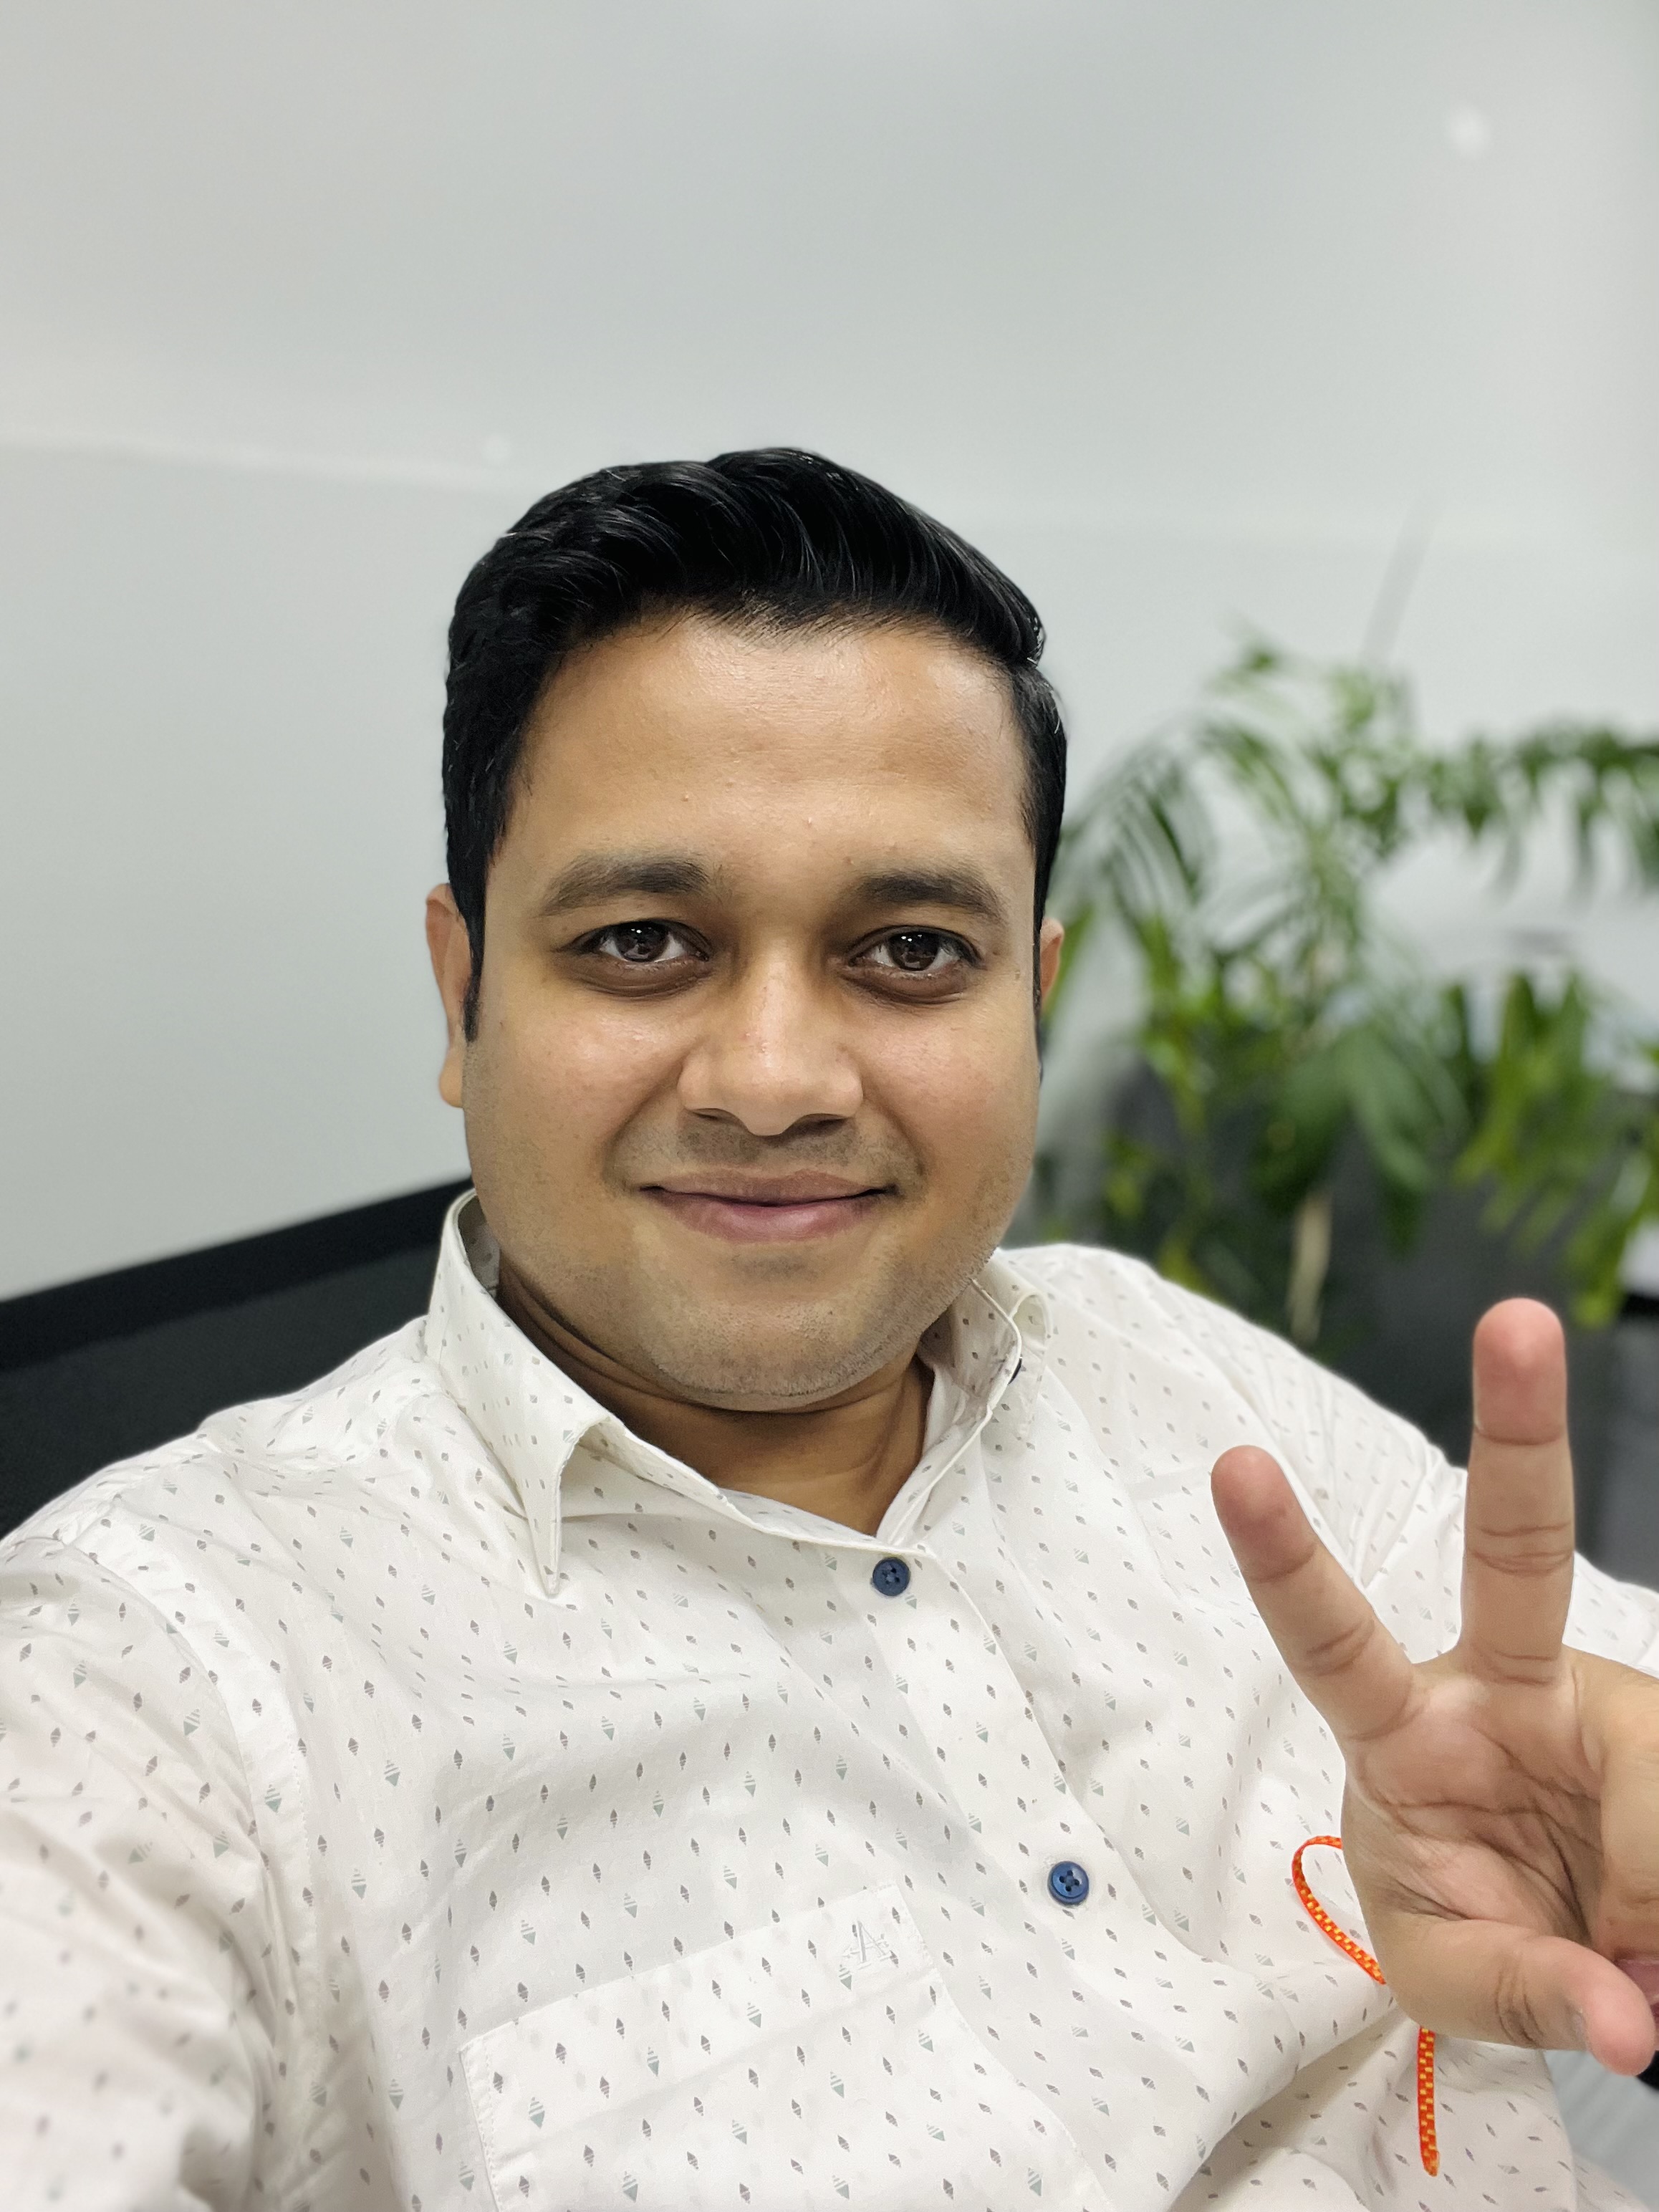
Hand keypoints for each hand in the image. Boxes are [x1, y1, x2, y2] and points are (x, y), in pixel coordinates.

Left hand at [1212, 1298, 1658, 2074]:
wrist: (1573, 1953)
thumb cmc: (1471, 1926)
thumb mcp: (1456, 1977)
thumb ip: (1525, 1988)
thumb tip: (1632, 2011)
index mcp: (1407, 1730)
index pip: (1332, 1638)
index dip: (1284, 1556)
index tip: (1233, 1463)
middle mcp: (1502, 1686)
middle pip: (1515, 1546)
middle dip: (1518, 1430)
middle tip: (1517, 1322)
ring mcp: (1598, 1704)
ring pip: (1646, 1750)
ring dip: (1643, 1876)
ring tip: (1632, 1959)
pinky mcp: (1658, 1741)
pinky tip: (1646, 1929)